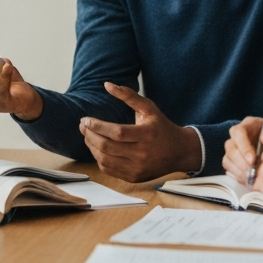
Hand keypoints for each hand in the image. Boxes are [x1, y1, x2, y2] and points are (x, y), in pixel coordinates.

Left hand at [78, 83, 201, 182]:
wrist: (179, 152)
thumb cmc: (161, 127)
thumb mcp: (149, 108)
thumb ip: (128, 95)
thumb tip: (107, 85)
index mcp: (147, 135)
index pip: (116, 132)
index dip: (98, 126)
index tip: (85, 120)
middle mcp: (142, 154)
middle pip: (107, 147)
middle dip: (90, 135)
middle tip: (83, 126)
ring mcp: (138, 168)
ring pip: (105, 160)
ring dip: (91, 147)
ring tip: (87, 135)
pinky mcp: (134, 177)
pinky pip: (109, 170)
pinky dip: (99, 158)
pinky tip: (96, 148)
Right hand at [222, 117, 262, 182]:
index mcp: (251, 125)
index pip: (238, 132)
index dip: (242, 146)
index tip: (252, 160)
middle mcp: (242, 137)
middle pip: (230, 147)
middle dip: (239, 162)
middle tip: (252, 174)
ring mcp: (239, 150)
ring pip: (228, 159)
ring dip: (238, 171)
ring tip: (251, 180)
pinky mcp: (238, 164)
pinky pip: (230, 170)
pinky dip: (237, 177)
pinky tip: (249, 182)